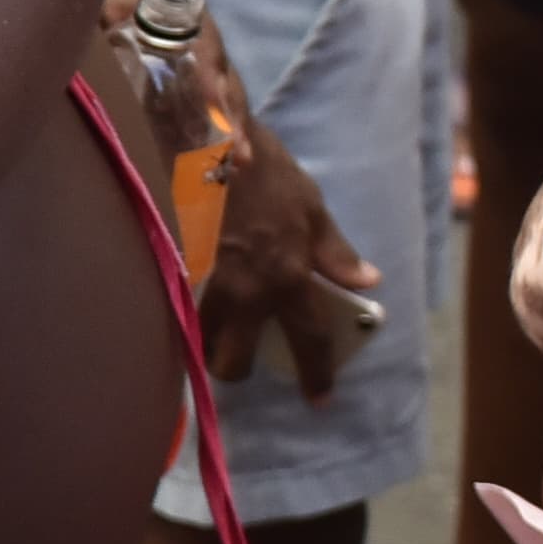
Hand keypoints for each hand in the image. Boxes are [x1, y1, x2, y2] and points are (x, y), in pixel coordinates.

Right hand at [196, 57, 382, 399]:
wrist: (210, 144)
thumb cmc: (268, 174)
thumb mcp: (313, 210)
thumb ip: (336, 254)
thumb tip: (367, 282)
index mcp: (289, 278)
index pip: (309, 339)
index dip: (316, 372)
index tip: (320, 399)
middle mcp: (246, 291)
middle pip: (233, 359)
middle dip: (237, 368)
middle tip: (244, 360)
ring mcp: (205, 283)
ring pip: (198, 340)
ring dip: (207, 346)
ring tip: (214, 338)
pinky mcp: (175, 269)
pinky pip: (177, 310)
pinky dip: (183, 317)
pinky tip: (187, 310)